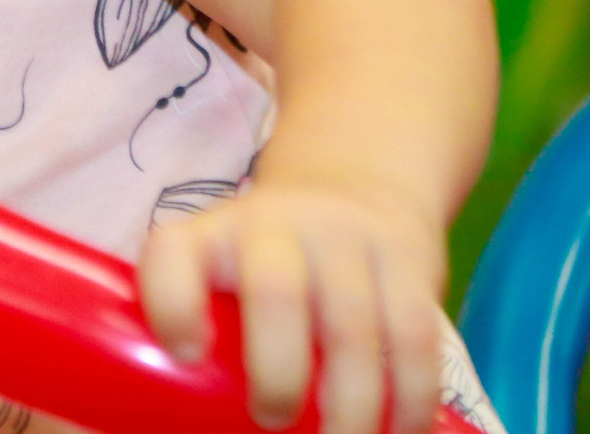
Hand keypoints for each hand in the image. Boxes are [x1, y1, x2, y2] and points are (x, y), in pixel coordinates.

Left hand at [140, 174, 447, 433]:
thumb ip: (207, 327)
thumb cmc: (267, 259)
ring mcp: (344, 239)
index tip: (186, 355)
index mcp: (211, 236)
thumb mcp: (223, 268)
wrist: (352, 180)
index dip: (174, 303)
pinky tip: (400, 432)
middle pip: (275, 292)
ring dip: (351, 407)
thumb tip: (181, 414)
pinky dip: (410, 400)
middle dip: (277, 373)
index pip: (174, 254)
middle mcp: (273, 228)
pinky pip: (415, 338)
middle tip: (271, 421)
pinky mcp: (406, 260)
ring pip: (354, 328)